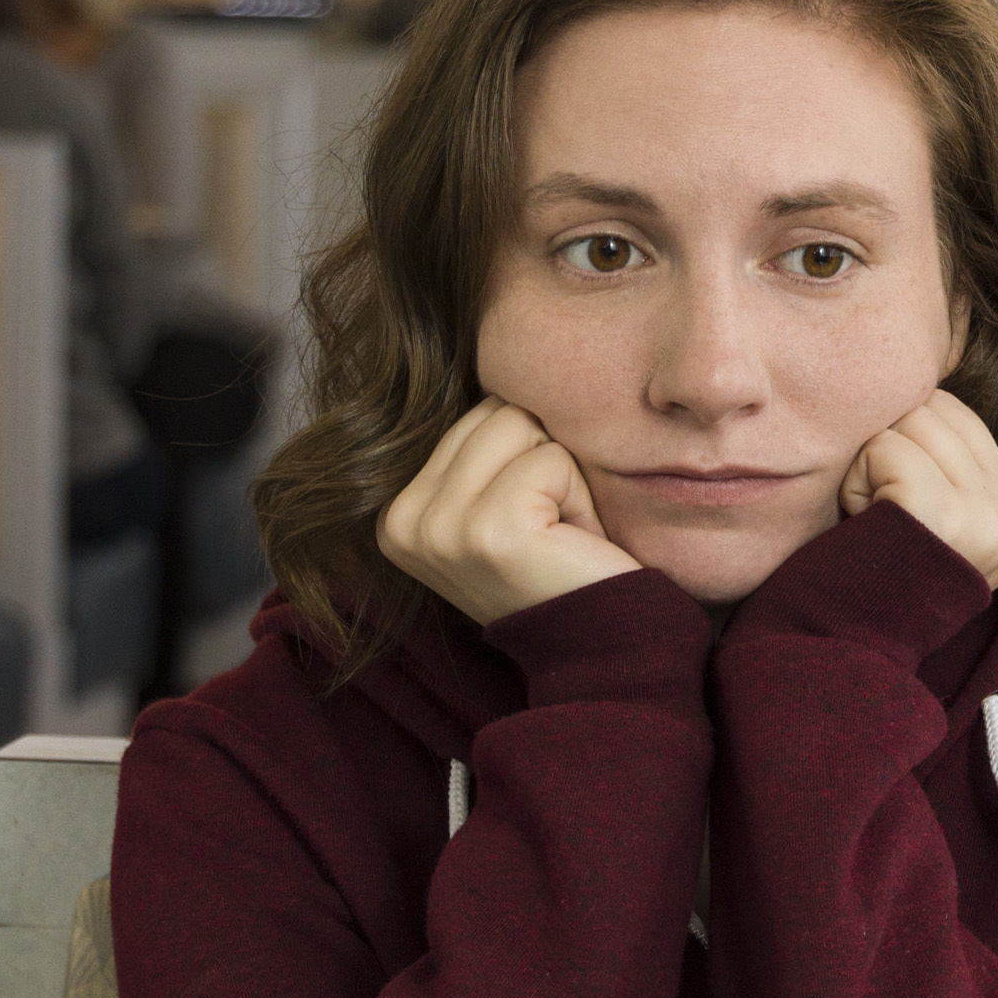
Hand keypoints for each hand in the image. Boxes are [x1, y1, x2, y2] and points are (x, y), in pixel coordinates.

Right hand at [380, 397, 644, 626]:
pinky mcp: (487, 531)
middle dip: (544, 458)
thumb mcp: (499, 500)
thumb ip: (479, 446)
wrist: (603, 648)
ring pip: (521, 425)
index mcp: (395, 512)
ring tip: (561, 533)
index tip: (531, 524)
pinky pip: (551, 458)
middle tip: (552, 529)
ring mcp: (438, 529)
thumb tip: (485, 349)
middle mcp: (401, 522)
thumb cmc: (564, 564)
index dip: (526, 456)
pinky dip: (580, 495)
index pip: (474, 414)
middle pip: (495, 412)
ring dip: (564, 475)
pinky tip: (574, 543)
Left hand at [841, 389, 997, 592]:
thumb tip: (927, 380)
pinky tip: (864, 523)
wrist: (850, 645)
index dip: (908, 444)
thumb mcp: (940, 520)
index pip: (961, 418)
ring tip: (874, 519)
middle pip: (935, 410)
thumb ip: (950, 463)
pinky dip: (857, 481)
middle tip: (879, 513)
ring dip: (870, 465)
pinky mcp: (944, 515)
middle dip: (889, 448)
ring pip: (912, 420)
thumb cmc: (883, 574)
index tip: (900, 508)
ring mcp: (988, 517)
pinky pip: (886, 449)